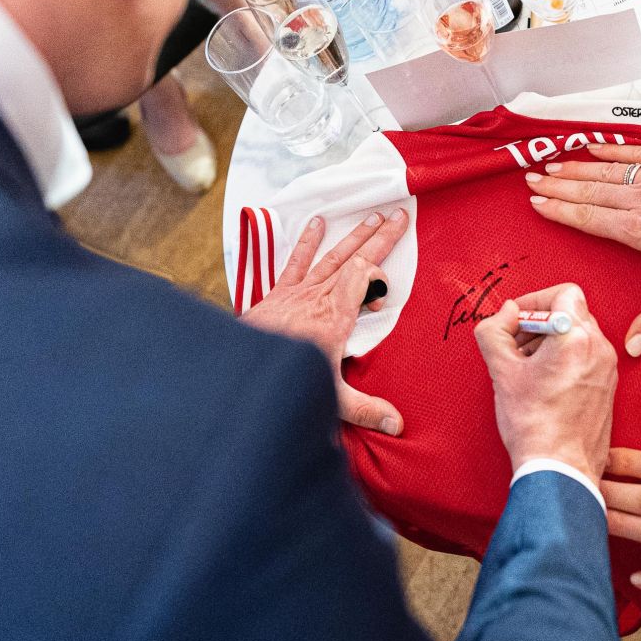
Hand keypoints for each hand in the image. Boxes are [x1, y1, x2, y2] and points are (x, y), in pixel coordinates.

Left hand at [243, 210, 408, 435]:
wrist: (240, 370)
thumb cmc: (284, 381)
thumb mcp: (331, 397)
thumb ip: (365, 409)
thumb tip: (397, 424)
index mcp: (335, 316)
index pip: (365, 277)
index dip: (379, 281)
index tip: (380, 302)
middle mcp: (318, 297)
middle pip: (354, 258)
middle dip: (380, 238)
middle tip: (400, 216)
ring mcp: (297, 292)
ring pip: (331, 257)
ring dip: (353, 236)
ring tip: (373, 216)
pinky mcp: (279, 294)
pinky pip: (296, 262)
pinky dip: (308, 242)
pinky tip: (317, 223)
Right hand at [474, 284, 617, 484]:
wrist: (560, 471)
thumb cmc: (535, 426)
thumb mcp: (502, 372)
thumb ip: (495, 332)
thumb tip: (505, 314)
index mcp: (576, 338)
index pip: (564, 292)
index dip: (535, 300)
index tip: (516, 319)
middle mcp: (599, 349)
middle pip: (571, 313)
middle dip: (539, 322)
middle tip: (515, 344)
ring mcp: (607, 369)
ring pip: (579, 336)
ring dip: (551, 342)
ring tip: (526, 367)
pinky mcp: (608, 388)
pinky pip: (587, 358)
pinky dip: (565, 359)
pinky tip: (543, 384)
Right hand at [526, 144, 640, 356]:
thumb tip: (634, 344)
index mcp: (639, 230)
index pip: (588, 219)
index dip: (560, 210)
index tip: (539, 204)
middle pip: (589, 191)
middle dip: (558, 186)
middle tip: (534, 180)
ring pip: (606, 171)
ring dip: (577, 168)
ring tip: (554, 165)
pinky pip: (633, 152)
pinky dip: (611, 150)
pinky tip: (595, 148)